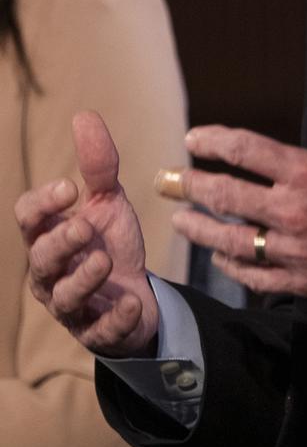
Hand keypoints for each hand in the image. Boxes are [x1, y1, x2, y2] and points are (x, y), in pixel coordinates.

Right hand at [15, 110, 158, 356]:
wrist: (137, 294)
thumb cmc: (110, 242)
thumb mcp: (107, 201)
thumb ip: (98, 165)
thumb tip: (84, 114)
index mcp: (49, 234)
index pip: (29, 217)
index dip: (44, 203)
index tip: (70, 189)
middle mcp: (52, 271)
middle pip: (42, 258)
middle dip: (61, 243)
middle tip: (85, 228)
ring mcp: (72, 305)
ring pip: (64, 297)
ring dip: (84, 279)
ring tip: (104, 261)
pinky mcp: (96, 332)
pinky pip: (99, 331)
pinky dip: (114, 318)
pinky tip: (133, 302)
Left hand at [161, 45, 306, 305]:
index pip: (243, 150)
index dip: (212, 141)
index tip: (194, 138)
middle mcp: (297, 212)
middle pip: (224, 196)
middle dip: (189, 185)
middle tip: (167, 180)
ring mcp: (299, 252)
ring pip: (232, 241)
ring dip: (200, 229)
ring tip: (180, 220)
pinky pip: (257, 277)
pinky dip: (234, 266)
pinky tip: (224, 257)